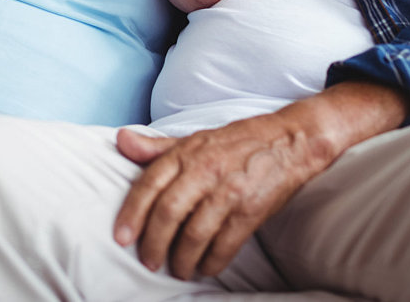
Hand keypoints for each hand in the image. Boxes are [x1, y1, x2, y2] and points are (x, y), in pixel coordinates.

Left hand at [113, 115, 326, 280]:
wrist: (289, 142)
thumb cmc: (234, 142)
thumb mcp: (192, 139)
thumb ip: (155, 147)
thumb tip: (121, 140)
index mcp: (186, 153)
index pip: (149, 183)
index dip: (132, 212)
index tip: (121, 237)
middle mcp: (204, 171)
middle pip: (168, 212)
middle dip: (154, 242)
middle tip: (148, 261)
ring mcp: (228, 192)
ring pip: (195, 234)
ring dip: (182, 259)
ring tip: (176, 269)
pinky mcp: (251, 211)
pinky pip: (225, 245)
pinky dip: (211, 262)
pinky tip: (204, 268)